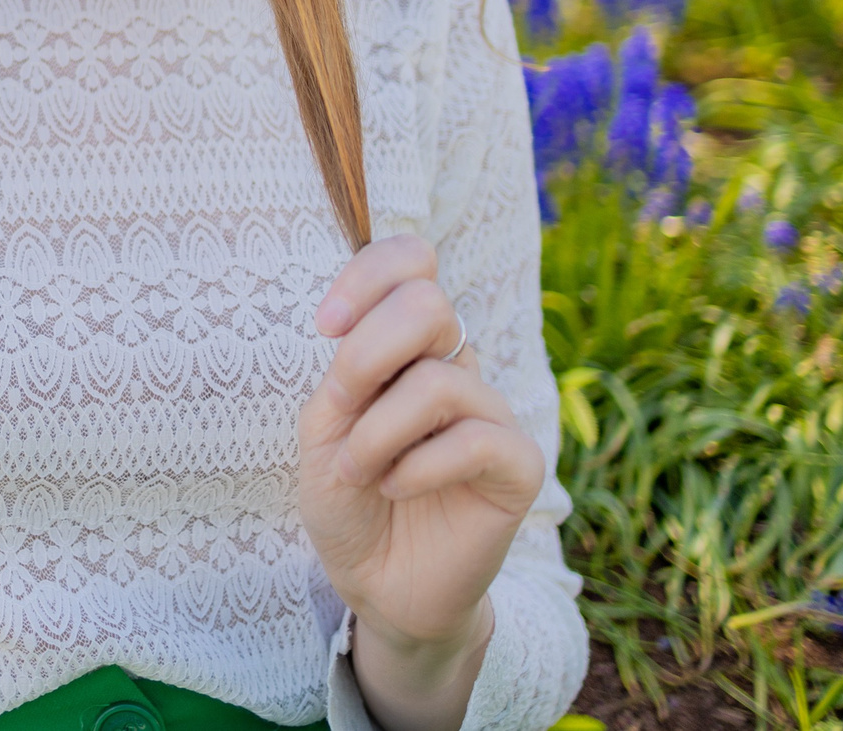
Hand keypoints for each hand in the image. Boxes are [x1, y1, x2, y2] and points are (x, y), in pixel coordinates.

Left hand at [297, 235, 541, 730]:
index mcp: (405, 344)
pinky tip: (396, 488)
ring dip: (377, 432)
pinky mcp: (519, 464)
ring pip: (437, 381)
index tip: (325, 326)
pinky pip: (473, 439)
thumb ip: (345, 375)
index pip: (411, 260)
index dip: (367, 276)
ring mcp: (490, 412)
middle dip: (365, 356)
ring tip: (360, 471)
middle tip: (340, 408)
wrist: (377, 582)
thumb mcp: (323, 430)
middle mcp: (453, 364)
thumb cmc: (348, 499)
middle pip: (428, 303)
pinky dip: (415, 466)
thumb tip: (370, 332)